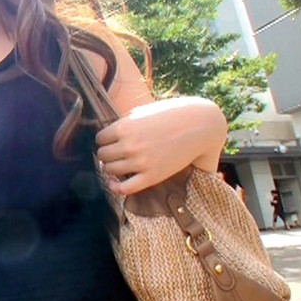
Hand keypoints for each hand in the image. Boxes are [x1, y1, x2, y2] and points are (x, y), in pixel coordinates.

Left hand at [95, 97, 225, 195]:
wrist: (200, 126)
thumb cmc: (172, 115)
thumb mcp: (143, 112)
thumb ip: (125, 123)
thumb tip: (110, 133)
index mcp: (124, 127)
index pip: (100, 139)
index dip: (105, 140)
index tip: (111, 142)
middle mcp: (129, 145)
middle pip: (102, 155)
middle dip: (107, 154)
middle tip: (116, 153)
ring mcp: (140, 162)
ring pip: (109, 169)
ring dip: (111, 168)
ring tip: (120, 165)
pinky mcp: (151, 176)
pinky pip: (124, 188)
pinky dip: (115, 187)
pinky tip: (114, 183)